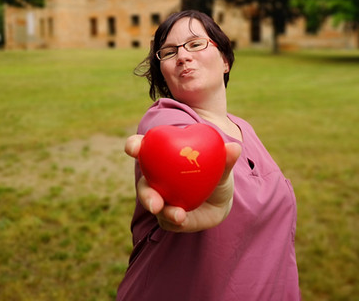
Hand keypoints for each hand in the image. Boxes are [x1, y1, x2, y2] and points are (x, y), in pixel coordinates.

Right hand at [125, 134, 240, 232]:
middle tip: (154, 201)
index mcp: (162, 157)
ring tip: (176, 215)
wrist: (220, 198)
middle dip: (145, 192)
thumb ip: (226, 159)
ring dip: (161, 211)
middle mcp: (156, 179)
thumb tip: (234, 148)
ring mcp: (160, 198)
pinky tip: (182, 219)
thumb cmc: (215, 173)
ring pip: (153, 204)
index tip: (132, 148)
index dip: (134, 146)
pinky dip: (174, 220)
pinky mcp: (167, 217)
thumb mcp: (222, 165)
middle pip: (143, 184)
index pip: (142, 148)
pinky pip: (167, 220)